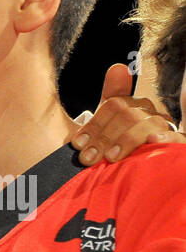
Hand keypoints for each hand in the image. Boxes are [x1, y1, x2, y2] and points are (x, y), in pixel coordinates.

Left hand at [70, 64, 184, 164]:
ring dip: (126, 140)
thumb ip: (109, 98)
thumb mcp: (100, 130)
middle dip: (105, 136)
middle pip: (129, 114)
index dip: (94, 123)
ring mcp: (163, 130)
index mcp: (130, 108)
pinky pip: (178, 138)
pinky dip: (166, 138)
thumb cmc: (105, 157)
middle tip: (87, 158)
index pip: (114, 104)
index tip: (77, 144)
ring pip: (148, 124)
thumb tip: (120, 67)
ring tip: (110, 158)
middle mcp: (148, 116)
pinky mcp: (176, 146)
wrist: (115, 184)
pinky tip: (154, 141)